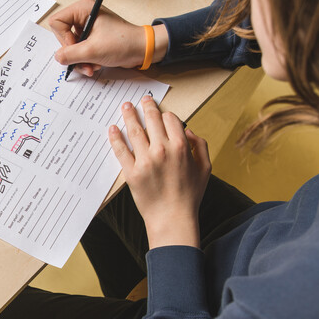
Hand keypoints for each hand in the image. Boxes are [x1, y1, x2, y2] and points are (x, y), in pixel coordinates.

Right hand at [48, 0, 167, 76]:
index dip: (63, 39)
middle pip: (62, 36)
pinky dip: (85, 61)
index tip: (76, 49)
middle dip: (73, 54)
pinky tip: (95, 65)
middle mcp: (83, 16)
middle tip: (84, 63)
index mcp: (83, 10)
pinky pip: (79, 51)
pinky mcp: (92, 38)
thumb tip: (58, 57)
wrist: (142, 50)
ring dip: (80, 61)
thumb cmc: (124, 43)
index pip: (57, 23)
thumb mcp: (93, 50)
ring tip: (91, 67)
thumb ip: (71, 54)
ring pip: (71, 47)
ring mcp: (87, 28)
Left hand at [108, 95, 211, 248]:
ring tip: (125, 107)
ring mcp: (145, 160)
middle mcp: (162, 150)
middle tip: (142, 100)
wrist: (172, 218)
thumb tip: (187, 131)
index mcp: (181, 147)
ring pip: (135, 131)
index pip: (170, 120)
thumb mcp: (205, 168)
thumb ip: (200, 146)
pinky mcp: (132, 172)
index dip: (165, 115)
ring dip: (129, 116)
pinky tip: (113, 129)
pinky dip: (115, 137)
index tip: (161, 114)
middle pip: (152, 120)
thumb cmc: (190, 195)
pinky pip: (121, 150)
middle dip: (146, 107)